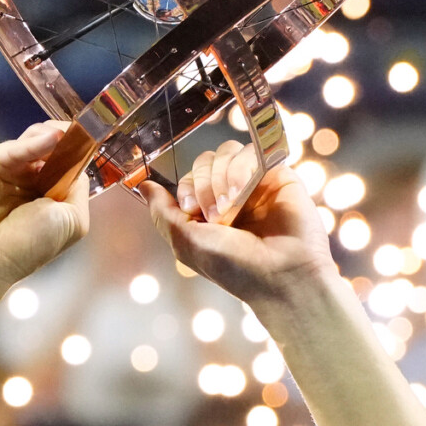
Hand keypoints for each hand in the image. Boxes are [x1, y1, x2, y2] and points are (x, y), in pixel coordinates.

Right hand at [0, 120, 91, 311]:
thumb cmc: (29, 247)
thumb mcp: (72, 221)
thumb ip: (78, 189)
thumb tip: (79, 161)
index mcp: (50, 196)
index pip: (67, 164)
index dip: (78, 152)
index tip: (90, 142)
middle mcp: (30, 181)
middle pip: (52, 148)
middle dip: (67, 141)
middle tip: (78, 136)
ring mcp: (9, 170)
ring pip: (33, 140)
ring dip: (52, 136)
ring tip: (64, 138)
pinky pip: (15, 148)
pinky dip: (35, 143)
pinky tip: (53, 140)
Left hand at [143, 140, 338, 310]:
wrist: (281, 274)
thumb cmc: (234, 266)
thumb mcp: (185, 242)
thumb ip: (161, 212)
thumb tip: (143, 186)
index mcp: (209, 214)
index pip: (188, 179)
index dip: (186, 187)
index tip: (192, 210)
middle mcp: (231, 196)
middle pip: (204, 161)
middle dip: (202, 184)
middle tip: (216, 214)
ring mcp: (255, 184)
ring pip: (226, 152)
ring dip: (220, 177)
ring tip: (232, 206)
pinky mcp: (278, 174)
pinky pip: (251, 151)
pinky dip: (241, 168)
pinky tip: (244, 192)